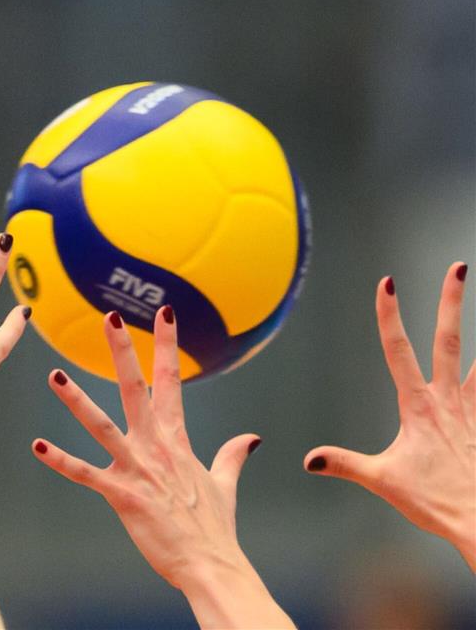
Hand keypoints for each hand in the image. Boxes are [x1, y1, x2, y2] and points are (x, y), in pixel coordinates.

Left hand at [33, 306, 292, 628]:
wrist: (212, 564)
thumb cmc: (213, 528)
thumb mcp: (223, 485)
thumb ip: (231, 457)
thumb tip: (250, 438)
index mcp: (177, 440)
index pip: (171, 380)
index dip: (166, 344)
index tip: (164, 311)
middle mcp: (156, 446)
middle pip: (136, 388)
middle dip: (122, 351)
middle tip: (108, 317)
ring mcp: (138, 469)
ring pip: (102, 424)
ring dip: (76, 400)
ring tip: (53, 374)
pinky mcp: (122, 495)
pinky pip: (86, 474)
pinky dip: (60, 460)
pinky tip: (37, 445)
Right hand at [305, 263, 474, 569]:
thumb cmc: (435, 502)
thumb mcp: (383, 481)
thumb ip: (345, 464)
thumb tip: (308, 459)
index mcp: (419, 407)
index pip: (398, 350)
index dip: (390, 315)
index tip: (387, 282)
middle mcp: (448, 400)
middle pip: (450, 340)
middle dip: (451, 302)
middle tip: (458, 267)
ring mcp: (472, 410)